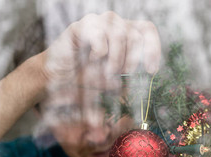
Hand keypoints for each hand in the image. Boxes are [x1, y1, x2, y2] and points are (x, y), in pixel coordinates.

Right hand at [43, 11, 160, 89]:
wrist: (57, 76)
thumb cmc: (87, 76)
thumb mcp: (114, 80)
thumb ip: (130, 78)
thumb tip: (147, 78)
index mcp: (124, 31)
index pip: (147, 30)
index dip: (153, 49)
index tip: (151, 71)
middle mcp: (113, 22)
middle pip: (136, 35)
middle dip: (132, 61)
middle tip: (122, 75)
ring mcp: (97, 21)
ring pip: (120, 36)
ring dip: (116, 60)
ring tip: (107, 73)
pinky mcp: (81, 26)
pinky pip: (101, 38)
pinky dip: (100, 54)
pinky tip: (92, 60)